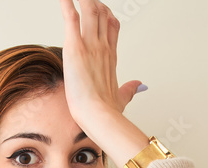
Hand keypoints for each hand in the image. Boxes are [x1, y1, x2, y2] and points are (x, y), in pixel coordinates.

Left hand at [58, 0, 142, 130]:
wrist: (99, 115)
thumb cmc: (108, 110)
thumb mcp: (122, 97)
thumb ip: (131, 89)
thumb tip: (140, 86)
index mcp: (111, 56)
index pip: (112, 27)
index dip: (107, 16)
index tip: (103, 11)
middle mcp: (102, 47)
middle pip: (101, 15)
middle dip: (94, 4)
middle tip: (89, 1)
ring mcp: (90, 45)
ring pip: (89, 11)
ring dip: (85, 1)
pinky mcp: (75, 48)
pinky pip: (71, 18)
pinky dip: (66, 4)